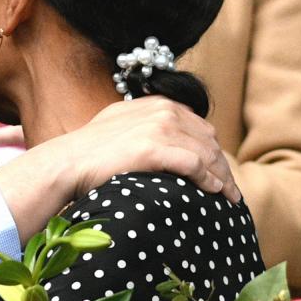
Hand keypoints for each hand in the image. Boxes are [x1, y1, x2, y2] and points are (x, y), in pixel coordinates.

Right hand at [74, 97, 238, 200]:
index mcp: (158, 104)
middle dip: (223, 165)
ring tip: (229, 196)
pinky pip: (194, 164)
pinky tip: (215, 192)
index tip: (220, 172)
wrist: (68, 161)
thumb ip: (147, 124)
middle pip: (209, 140)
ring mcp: (159, 128)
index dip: (214, 151)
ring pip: (206, 153)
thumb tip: (167, 141)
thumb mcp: (123, 124)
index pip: (200, 127)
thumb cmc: (91, 151)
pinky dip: (209, 179)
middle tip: (231, 190)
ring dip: (222, 176)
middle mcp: (163, 111)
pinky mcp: (154, 148)